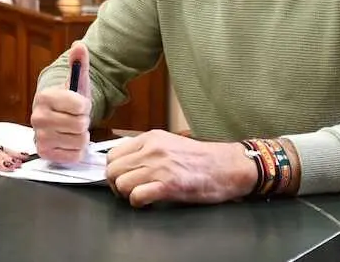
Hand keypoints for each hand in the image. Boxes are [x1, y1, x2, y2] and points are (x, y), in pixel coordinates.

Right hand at [30, 41, 91, 162]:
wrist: (57, 117)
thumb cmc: (69, 99)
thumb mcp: (77, 80)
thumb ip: (79, 62)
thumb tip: (79, 45)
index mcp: (44, 97)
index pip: (79, 106)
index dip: (85, 105)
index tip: (79, 104)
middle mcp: (37, 117)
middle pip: (80, 125)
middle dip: (83, 121)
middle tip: (76, 117)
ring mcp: (40, 137)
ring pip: (79, 141)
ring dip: (81, 136)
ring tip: (72, 128)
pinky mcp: (45, 153)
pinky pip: (74, 155)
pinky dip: (77, 150)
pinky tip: (69, 140)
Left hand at [105, 130, 256, 207]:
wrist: (227, 166)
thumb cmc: (201, 158)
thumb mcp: (169, 143)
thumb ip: (146, 149)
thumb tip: (125, 162)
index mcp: (150, 138)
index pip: (113, 154)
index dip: (114, 170)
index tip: (122, 178)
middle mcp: (152, 150)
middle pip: (113, 170)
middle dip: (116, 185)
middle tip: (128, 191)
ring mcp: (159, 167)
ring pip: (121, 184)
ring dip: (127, 195)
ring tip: (140, 196)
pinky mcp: (168, 185)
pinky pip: (136, 196)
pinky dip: (138, 203)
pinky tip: (148, 202)